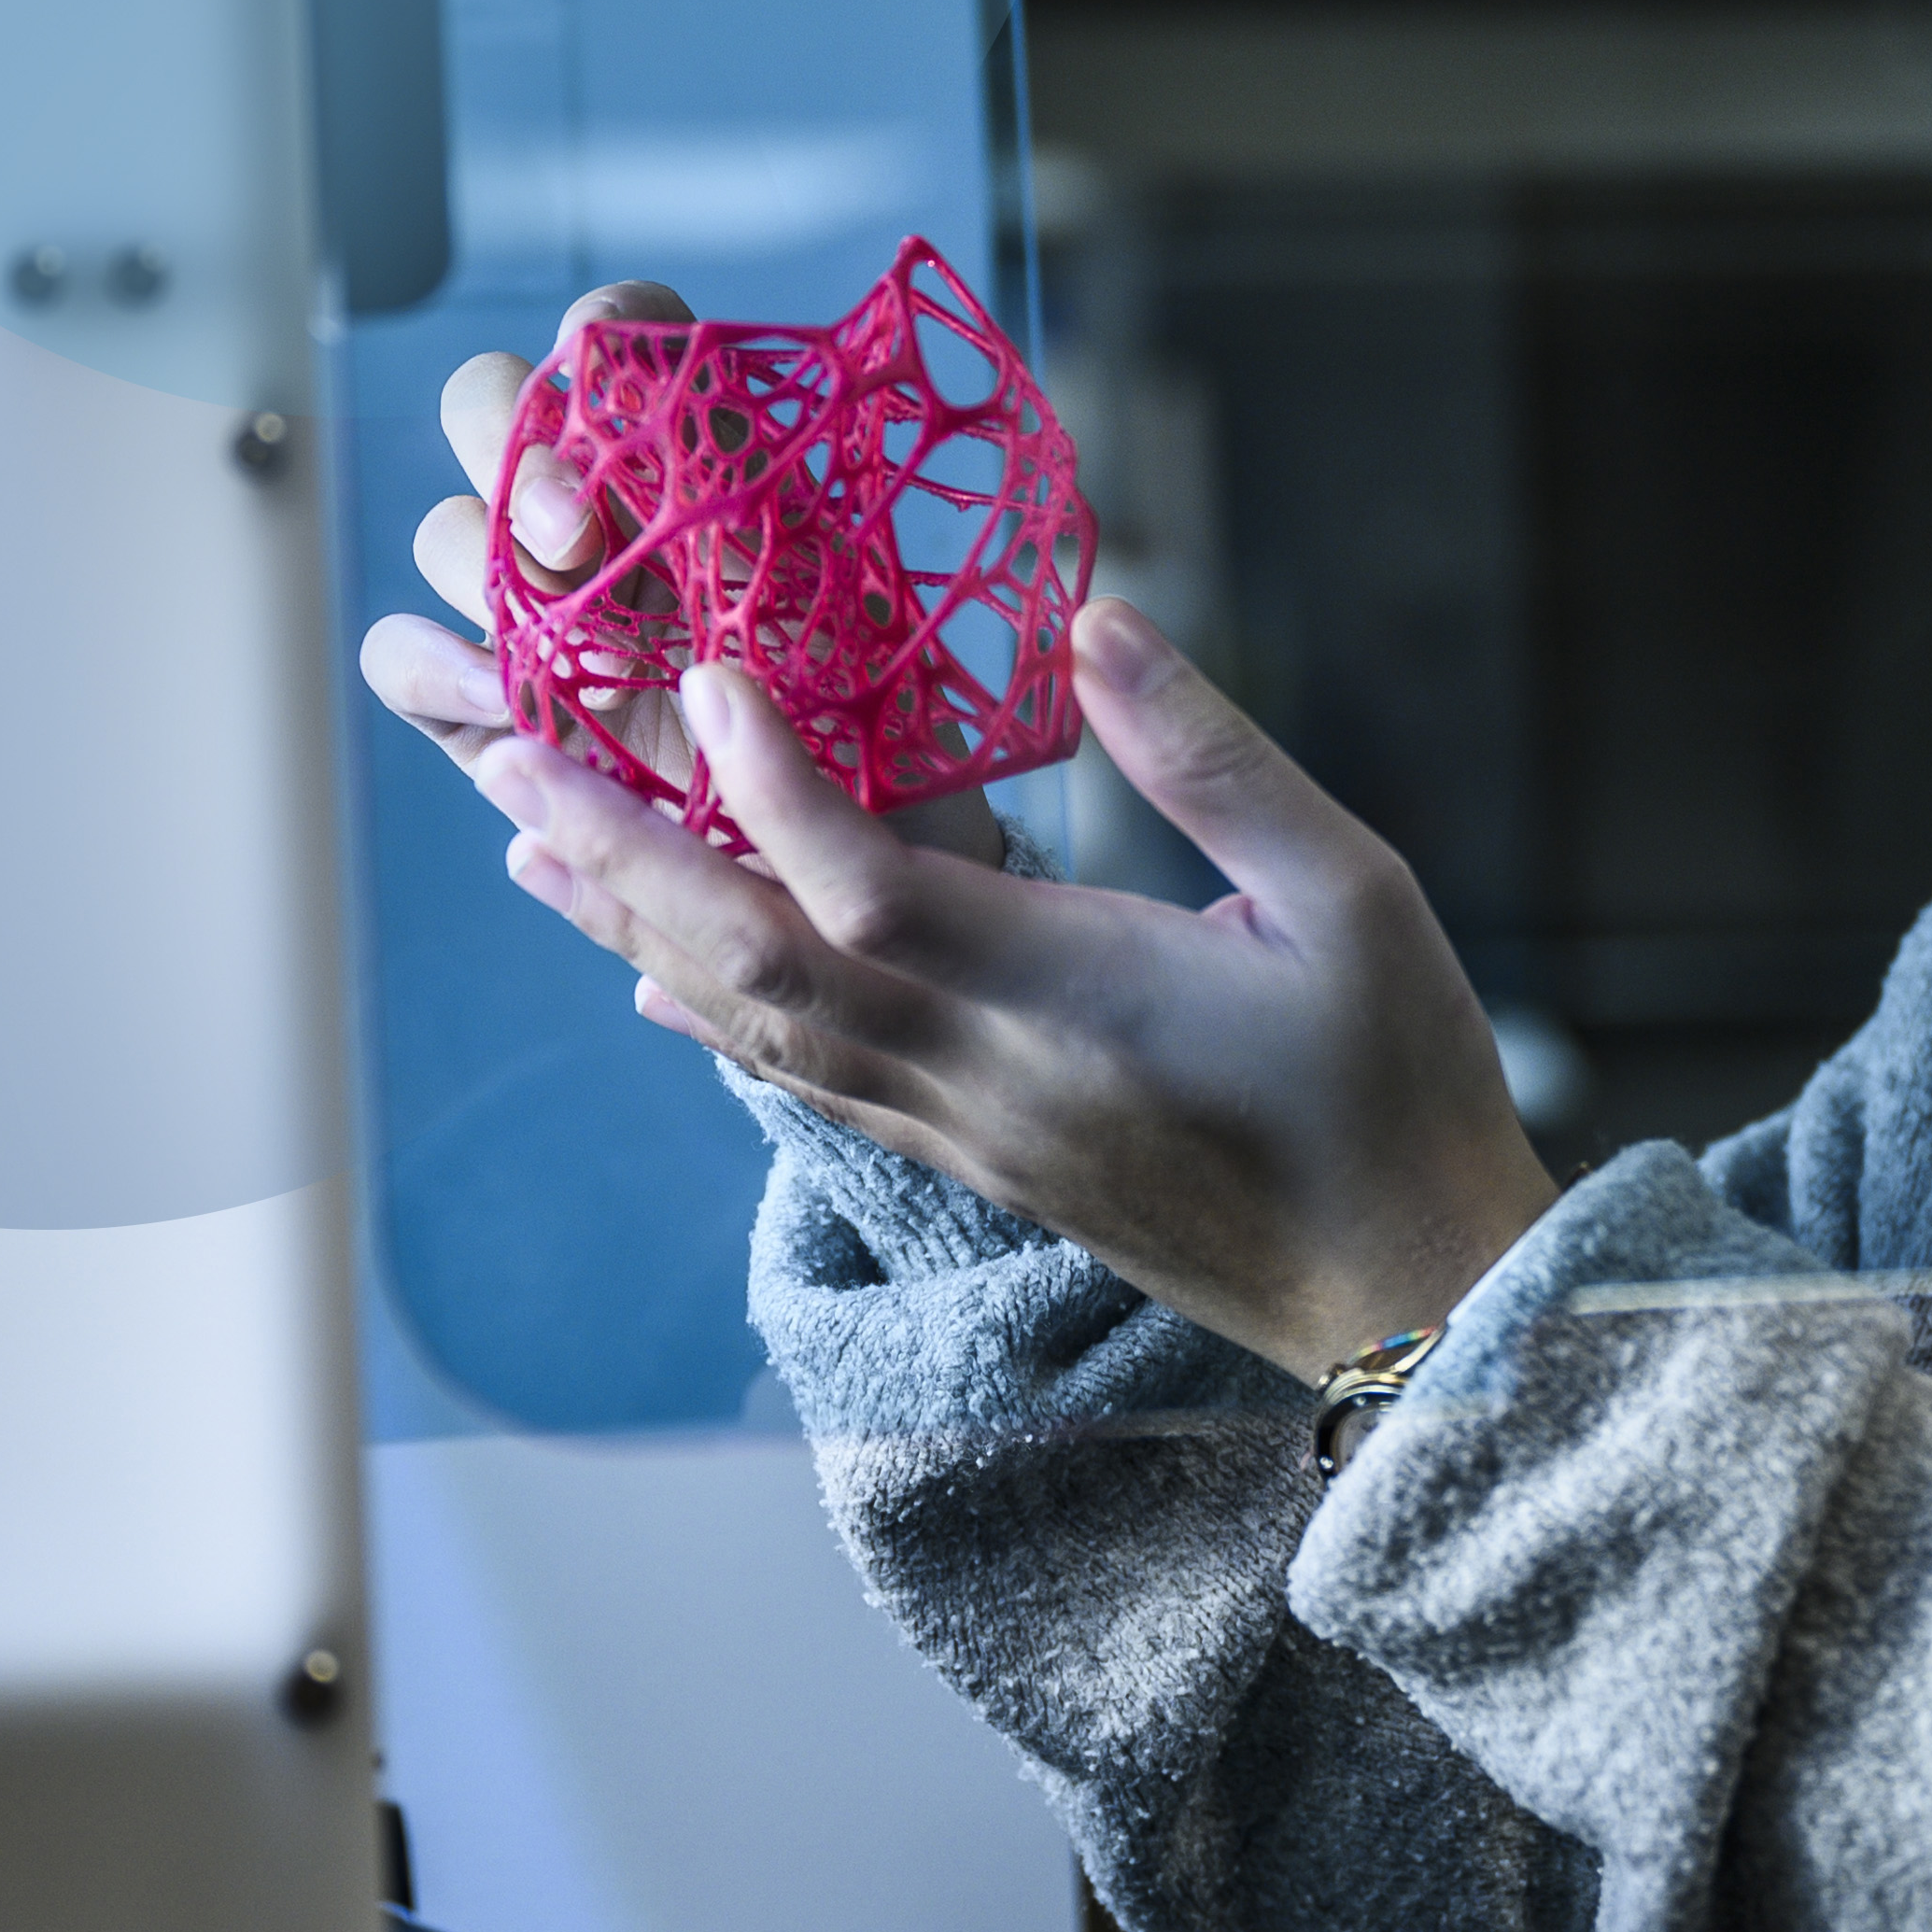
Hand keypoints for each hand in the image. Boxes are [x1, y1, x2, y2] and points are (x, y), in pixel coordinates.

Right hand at [359, 280, 1004, 863]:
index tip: (625, 391)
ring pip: (445, 528)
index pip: (617, 334)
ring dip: (482, 563)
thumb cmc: (868, 729)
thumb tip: (782, 487)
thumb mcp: (860, 622)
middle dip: (513, 446)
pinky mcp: (476, 698)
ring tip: (559, 648)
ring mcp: (522, 603)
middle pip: (488, 406)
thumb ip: (797, 546)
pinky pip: (398, 655)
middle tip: (580, 535)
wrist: (833, 868)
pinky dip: (434, 666)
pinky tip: (504, 705)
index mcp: (688, 458)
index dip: (603, 334)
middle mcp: (591, 511)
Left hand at [472, 599, 1560, 1377]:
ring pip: (761, 1029)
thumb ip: (1214, 759)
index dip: (773, 785)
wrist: (1416, 1312)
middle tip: (514, 759)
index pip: (873, 890)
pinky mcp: (979, 1169)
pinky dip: (717, 1021)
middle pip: (761, 966)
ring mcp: (970, 1136)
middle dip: (627, 861)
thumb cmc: (1401, 1092)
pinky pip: (812, 1086)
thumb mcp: (1351, 895)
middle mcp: (988, 1077)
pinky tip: (656, 986)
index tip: (708, 675)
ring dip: (636, 932)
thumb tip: (1096, 619)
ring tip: (531, 844)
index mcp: (1077, 999)